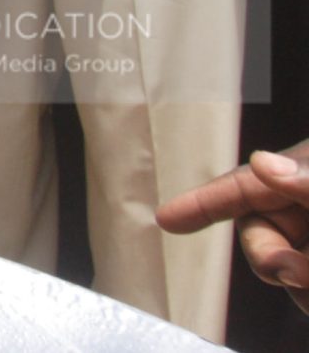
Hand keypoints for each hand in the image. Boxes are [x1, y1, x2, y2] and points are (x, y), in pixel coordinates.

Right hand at [158, 142, 308, 313]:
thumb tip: (264, 163)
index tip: (165, 219)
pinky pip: (304, 295)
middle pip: (260, 237)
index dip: (199, 203)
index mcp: (301, 179)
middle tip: (298, 271)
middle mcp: (304, 214)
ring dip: (302, 288)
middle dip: (270, 258)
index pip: (241, 187)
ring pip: (284, 274)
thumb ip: (307, 179)